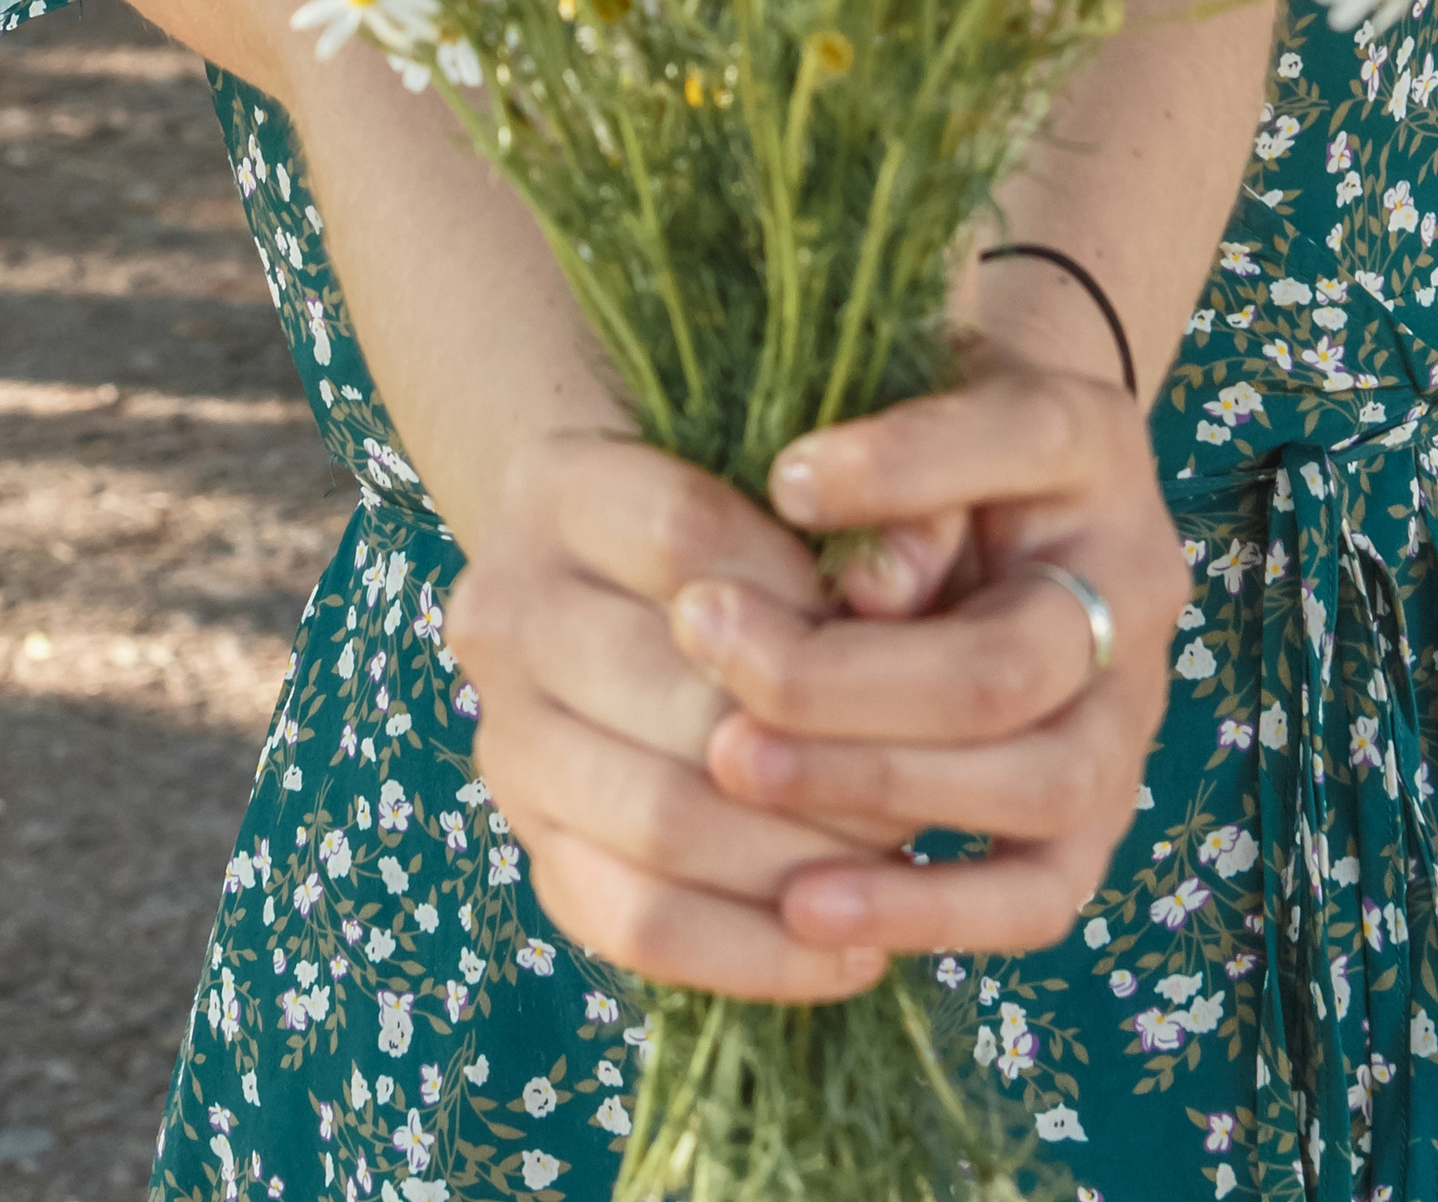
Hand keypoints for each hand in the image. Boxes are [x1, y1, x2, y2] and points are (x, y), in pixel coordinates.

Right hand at [444, 430, 894, 1000]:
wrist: (639, 583)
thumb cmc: (766, 521)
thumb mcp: (825, 489)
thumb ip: (879, 518)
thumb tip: (901, 591)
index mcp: (558, 484)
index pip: (682, 535)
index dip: (805, 592)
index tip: (909, 634)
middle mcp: (503, 606)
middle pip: (677, 699)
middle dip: (824, 753)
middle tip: (933, 779)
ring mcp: (506, 734)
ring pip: (658, 821)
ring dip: (803, 857)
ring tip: (903, 860)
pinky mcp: (530, 842)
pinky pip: (633, 924)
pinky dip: (751, 954)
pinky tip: (851, 950)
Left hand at [681, 351, 1182, 956]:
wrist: (1000, 475)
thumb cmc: (917, 429)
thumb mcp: (901, 398)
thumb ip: (893, 475)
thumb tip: (867, 593)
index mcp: (1088, 442)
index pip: (1021, 440)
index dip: (903, 466)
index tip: (780, 479)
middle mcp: (1133, 580)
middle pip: (1010, 665)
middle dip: (839, 677)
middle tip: (705, 640)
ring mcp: (1130, 707)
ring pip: (1041, 788)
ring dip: (872, 785)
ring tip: (733, 763)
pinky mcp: (1097, 813)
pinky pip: (1041, 895)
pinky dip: (927, 913)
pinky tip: (803, 904)